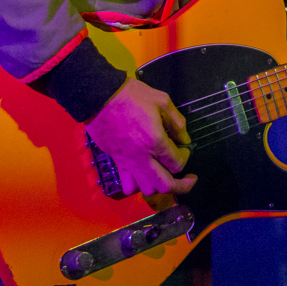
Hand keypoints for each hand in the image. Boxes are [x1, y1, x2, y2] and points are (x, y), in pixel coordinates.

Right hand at [86, 77, 196, 197]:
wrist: (99, 97)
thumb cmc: (131, 96)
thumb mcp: (161, 100)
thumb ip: (176, 122)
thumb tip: (185, 139)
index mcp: (155, 142)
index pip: (177, 164)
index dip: (185, 157)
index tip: (183, 147)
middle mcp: (142, 158)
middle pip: (165, 185)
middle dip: (181, 185)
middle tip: (187, 178)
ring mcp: (128, 163)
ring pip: (147, 190)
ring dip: (158, 185)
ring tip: (163, 174)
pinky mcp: (116, 162)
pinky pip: (127, 185)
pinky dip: (137, 186)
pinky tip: (143, 174)